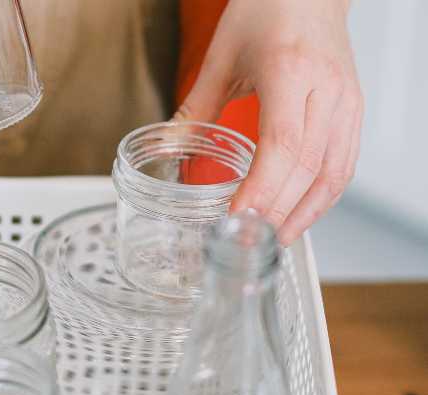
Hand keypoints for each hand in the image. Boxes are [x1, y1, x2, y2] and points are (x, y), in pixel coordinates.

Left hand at [176, 0, 362, 244]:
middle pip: (308, 167)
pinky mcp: (353, 110)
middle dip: (278, 212)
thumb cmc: (268, 10)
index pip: (283, 145)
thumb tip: (170, 146)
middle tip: (249, 243)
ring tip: (273, 240)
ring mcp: (347, 102)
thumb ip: (195, 106)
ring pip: (333, 172)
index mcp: (290, 73)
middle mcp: (327, 90)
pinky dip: (322, 196)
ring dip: (305, 213)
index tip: (239, 218)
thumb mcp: (222, 56)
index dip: (262, 189)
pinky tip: (300, 213)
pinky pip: (344, 164)